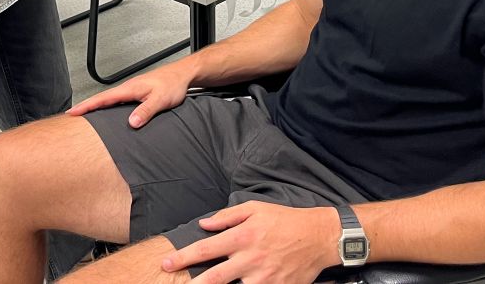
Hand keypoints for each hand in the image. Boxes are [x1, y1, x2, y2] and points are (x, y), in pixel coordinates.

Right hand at [66, 60, 193, 127]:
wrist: (182, 75)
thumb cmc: (172, 84)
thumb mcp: (160, 100)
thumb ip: (145, 111)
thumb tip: (131, 122)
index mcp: (130, 89)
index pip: (103, 98)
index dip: (86, 106)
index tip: (72, 112)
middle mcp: (128, 89)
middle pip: (101, 99)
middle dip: (85, 106)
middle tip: (71, 115)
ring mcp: (132, 91)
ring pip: (109, 100)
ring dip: (96, 106)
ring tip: (84, 116)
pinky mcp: (137, 94)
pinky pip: (117, 101)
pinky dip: (107, 106)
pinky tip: (107, 113)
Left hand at [161, 202, 336, 283]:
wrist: (318, 237)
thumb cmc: (284, 220)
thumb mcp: (255, 208)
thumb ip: (227, 217)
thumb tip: (204, 225)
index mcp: (243, 236)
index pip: (206, 249)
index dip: (184, 257)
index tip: (167, 263)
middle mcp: (250, 259)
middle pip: (214, 278)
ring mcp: (263, 278)